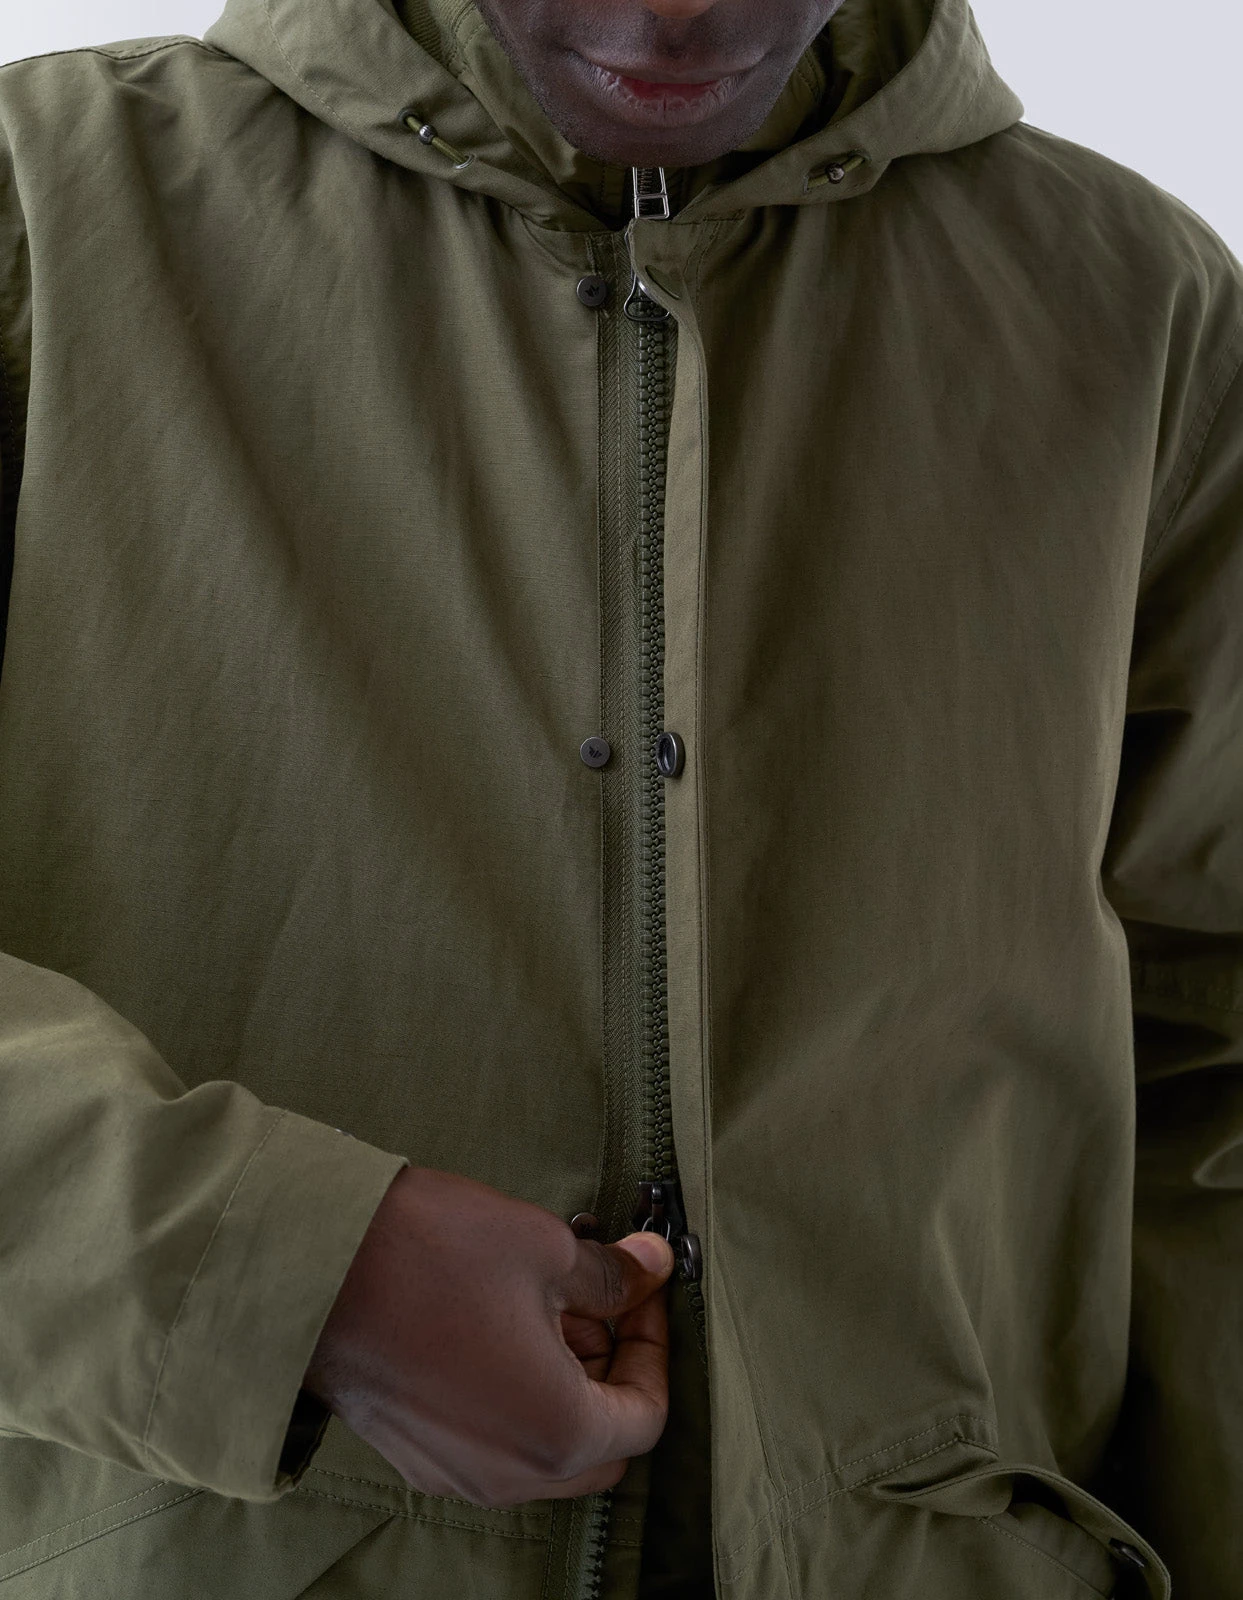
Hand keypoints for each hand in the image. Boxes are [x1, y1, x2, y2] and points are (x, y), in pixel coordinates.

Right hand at [303, 1164, 675, 1508]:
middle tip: (602, 1301)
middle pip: (600, 1447)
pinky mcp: (413, 1454)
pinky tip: (498, 1327)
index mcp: (556, 1433)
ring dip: (564, 1385)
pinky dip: (515, 1397)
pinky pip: (492, 1445)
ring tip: (548, 1304)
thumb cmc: (432, 1254)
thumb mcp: (546, 1249)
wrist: (310, 1264)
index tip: (643, 1294)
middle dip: (612, 1373)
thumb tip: (652, 1266)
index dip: (656, 1348)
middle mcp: (508, 1474)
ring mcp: (454, 1472)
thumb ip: (612, 1273)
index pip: (646, 1417)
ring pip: (543, 1450)